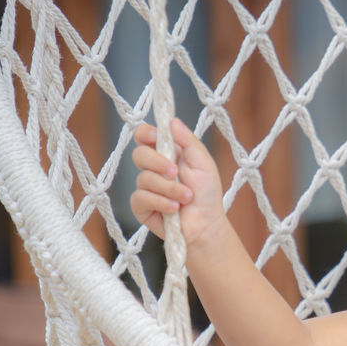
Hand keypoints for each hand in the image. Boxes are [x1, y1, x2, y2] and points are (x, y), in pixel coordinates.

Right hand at [130, 117, 225, 243]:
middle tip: (175, 172)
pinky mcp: (141, 205)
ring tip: (186, 197)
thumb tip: (173, 121)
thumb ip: (188, 142)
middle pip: (139, 154)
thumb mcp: (203, 164)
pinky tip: (174, 209)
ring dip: (169, 188)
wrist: (206, 225)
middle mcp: (153, 168)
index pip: (145, 136)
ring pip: (144, 179)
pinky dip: (161, 202)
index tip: (155, 137)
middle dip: (158, 163)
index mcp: (167, 154)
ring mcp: (145, 187)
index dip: (145, 133)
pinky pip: (141, 197)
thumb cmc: (207, 194)